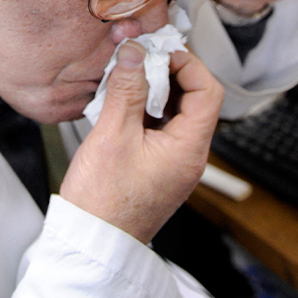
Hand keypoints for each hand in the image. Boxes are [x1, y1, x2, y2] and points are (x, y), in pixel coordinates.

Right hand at [60, 43, 223, 242]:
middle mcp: (189, 156)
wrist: (90, 245)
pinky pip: (159, 128)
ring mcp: (174, 163)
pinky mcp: (157, 167)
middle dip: (167, 74)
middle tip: (140, 58)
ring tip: (126, 80)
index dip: (187, 64)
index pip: (208, 91)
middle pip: (193, 99)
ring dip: (153, 91)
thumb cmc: (103, 204)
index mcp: (190, 149)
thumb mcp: (112, 137)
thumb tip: (135, 53)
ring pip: (174, 113)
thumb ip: (126, 90)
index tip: (160, 51)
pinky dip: (144, 111)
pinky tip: (120, 105)